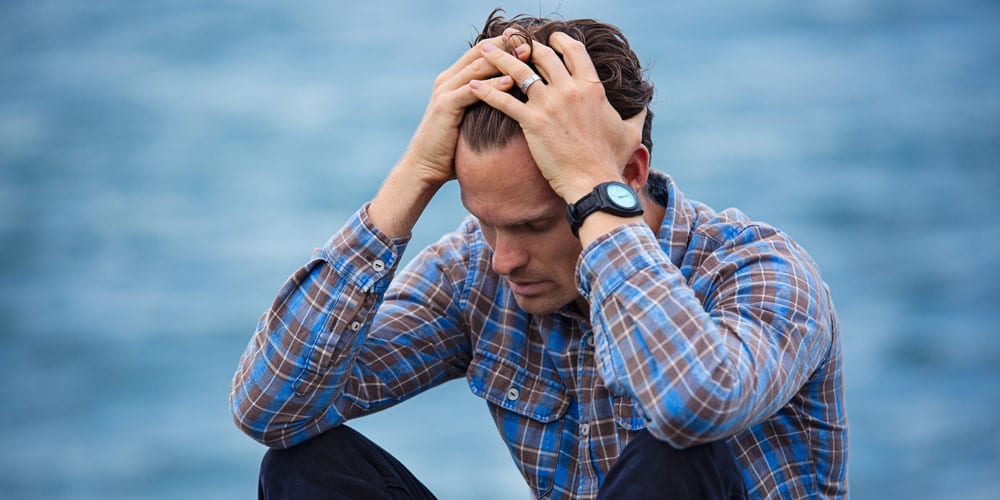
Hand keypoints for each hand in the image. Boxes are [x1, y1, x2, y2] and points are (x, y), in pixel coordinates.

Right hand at [368, 36, 519, 237]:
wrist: (425, 166)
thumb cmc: (452, 147)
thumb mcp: (473, 119)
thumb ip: (487, 104)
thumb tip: (516, 101)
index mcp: (455, 78)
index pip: (483, 51)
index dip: (507, 43)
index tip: (531, 42)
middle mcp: (448, 79)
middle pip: (481, 51)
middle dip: (507, 45)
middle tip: (531, 42)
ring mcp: (445, 90)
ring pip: (477, 66)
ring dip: (503, 60)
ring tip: (526, 56)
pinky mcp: (444, 106)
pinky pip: (472, 90)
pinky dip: (492, 85)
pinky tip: (511, 83)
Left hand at [469, 32, 645, 202]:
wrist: (594, 183)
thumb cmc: (611, 161)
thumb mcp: (630, 133)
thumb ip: (637, 115)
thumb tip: (645, 105)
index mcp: (592, 88)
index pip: (573, 51)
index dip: (558, 40)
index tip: (547, 38)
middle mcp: (570, 90)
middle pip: (542, 55)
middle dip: (524, 45)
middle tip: (510, 41)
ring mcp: (550, 104)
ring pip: (519, 71)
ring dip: (498, 57)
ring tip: (483, 50)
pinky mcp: (532, 122)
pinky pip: (503, 101)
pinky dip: (485, 92)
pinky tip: (471, 87)